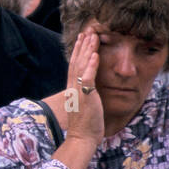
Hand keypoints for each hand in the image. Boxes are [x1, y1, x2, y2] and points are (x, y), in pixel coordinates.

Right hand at [63, 27, 103, 145]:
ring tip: (92, 36)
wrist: (82, 138)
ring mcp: (78, 91)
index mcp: (73, 89)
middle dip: (82, 45)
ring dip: (87, 50)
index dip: (78, 51)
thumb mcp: (86, 105)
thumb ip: (87, 93)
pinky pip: (88, 77)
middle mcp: (73, 87)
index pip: (74, 65)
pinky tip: (95, 54)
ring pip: (81, 66)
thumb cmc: (87, 125)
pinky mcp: (85, 96)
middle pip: (76, 61)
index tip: (83, 39)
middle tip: (87, 31)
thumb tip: (91, 88)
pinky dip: (91, 65)